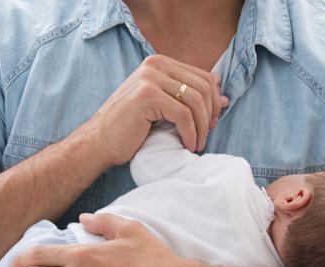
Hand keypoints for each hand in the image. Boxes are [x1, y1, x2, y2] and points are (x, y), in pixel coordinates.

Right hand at [86, 54, 228, 164]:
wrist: (99, 142)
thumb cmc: (130, 128)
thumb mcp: (163, 108)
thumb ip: (188, 98)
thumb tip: (225, 97)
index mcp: (159, 63)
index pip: (203, 76)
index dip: (213, 101)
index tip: (211, 123)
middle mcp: (154, 64)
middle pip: (202, 87)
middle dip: (210, 114)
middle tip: (206, 135)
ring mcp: (149, 78)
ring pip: (195, 100)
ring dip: (201, 127)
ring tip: (197, 143)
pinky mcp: (147, 96)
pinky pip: (183, 114)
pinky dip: (190, 133)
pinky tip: (188, 145)